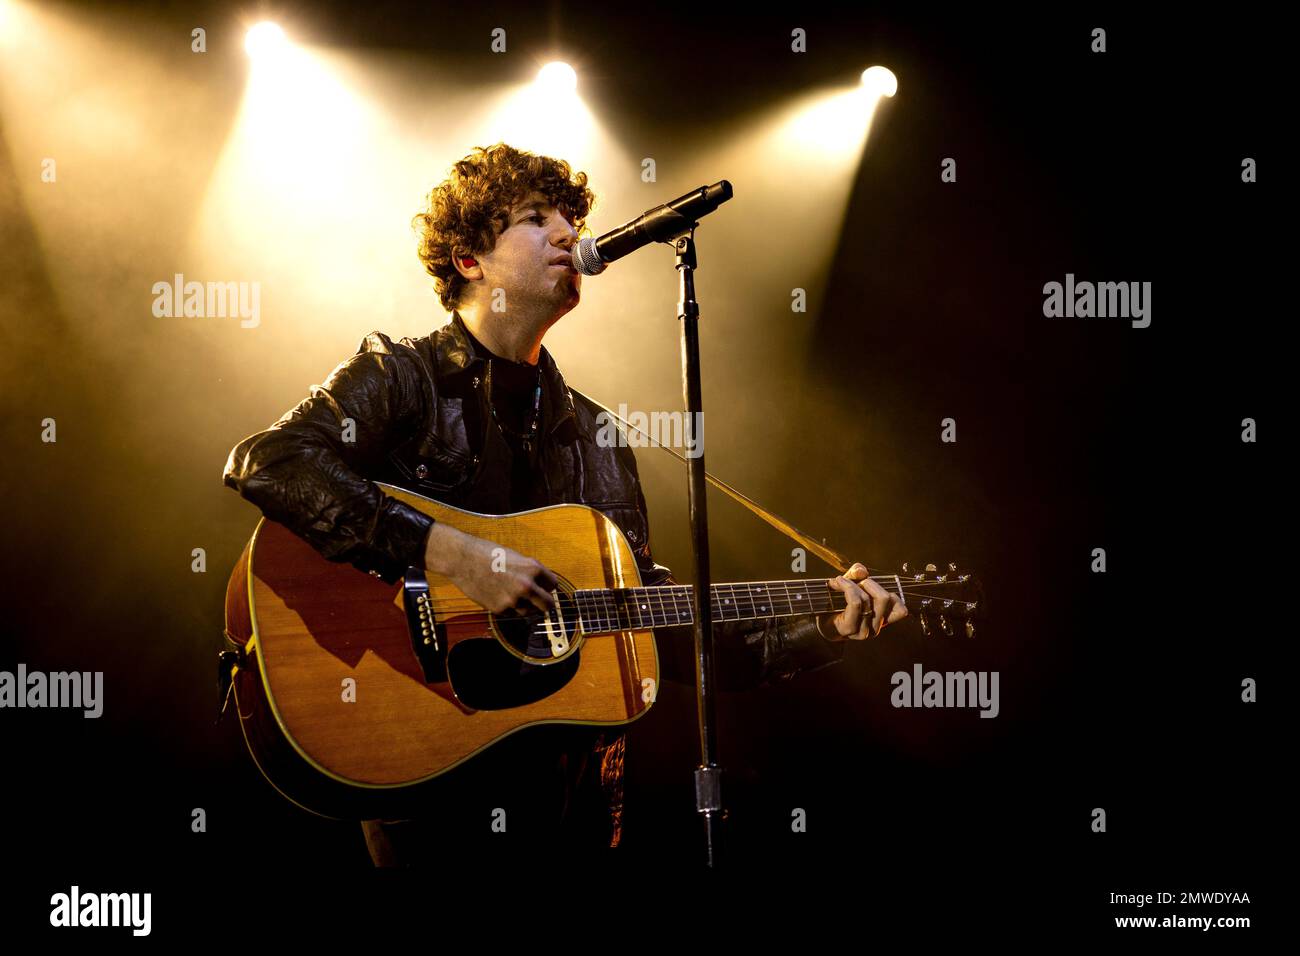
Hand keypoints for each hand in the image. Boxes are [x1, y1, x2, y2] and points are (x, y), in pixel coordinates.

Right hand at [423, 522, 557, 614]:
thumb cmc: (487, 554)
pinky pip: (512, 613)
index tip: (543, 587)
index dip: (547, 586)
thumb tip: (542, 586)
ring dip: (526, 606)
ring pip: (530, 612)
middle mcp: (526, 585)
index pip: (553, 585)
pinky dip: (510, 608)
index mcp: (533, 568)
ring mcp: (513, 599)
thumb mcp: (516, 557)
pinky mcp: (499, 609)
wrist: (462, 559)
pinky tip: (500, 595)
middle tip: (540, 601)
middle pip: (548, 605)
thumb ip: (530, 572)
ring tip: (513, 594)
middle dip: (545, 603)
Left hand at [817, 562, 907, 640]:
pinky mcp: (850, 629)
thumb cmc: (836, 603)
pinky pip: (856, 603)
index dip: (891, 593)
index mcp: (882, 620)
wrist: (819, 621)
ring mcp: (863, 631)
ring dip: (852, 584)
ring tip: (841, 581)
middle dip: (869, 583)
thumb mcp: (850, 584)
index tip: (873, 587)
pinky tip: (836, 582)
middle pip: (884, 598)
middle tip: (855, 582)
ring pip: (867, 598)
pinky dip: (847, 588)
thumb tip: (862, 571)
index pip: (901, 610)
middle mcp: (876, 628)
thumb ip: (856, 574)